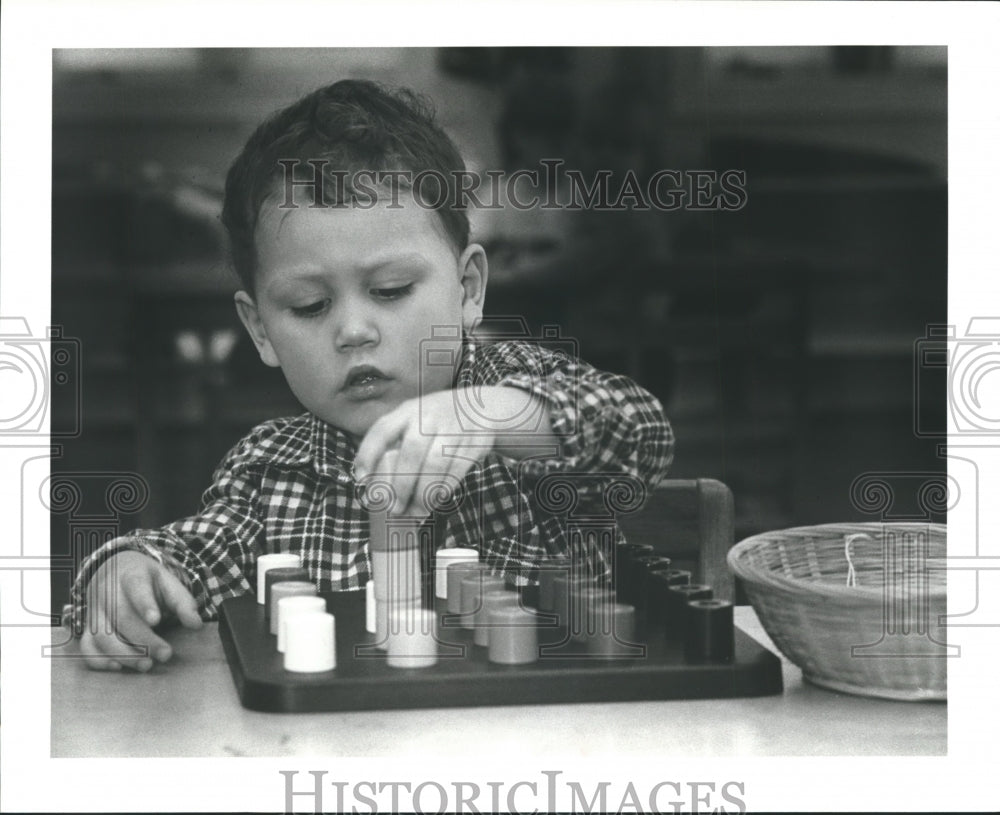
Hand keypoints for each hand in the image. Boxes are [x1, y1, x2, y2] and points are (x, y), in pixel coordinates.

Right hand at [80, 551, 202, 671]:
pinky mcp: (87, 628)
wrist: (114, 570)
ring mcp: (94, 611)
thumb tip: (196, 624)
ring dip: (123, 653)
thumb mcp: (167, 581)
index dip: (144, 604)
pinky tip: (117, 667)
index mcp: (130, 574)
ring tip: (147, 665)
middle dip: (143, 639)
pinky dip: (98, 660)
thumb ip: (183, 602)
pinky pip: (86, 647)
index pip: (136, 587)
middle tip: (165, 654)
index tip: (156, 620)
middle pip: (121, 617)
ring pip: (101, 635)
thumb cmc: (146, 580)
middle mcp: (107, 592)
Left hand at [354, 390, 497, 516]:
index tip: (361, 480)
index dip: (368, 454)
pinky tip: (436, 500)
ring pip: (435, 464)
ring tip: (417, 511)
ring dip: (424, 492)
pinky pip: (457, 470)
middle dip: (401, 484)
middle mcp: (429, 416)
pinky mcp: (474, 442)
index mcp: (408, 411)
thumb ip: (396, 443)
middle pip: (411, 451)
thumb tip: (371, 485)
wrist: (481, 407)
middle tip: (395, 508)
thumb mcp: (415, 419)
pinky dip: (444, 489)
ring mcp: (453, 428)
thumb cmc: (438, 422)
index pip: (381, 430)